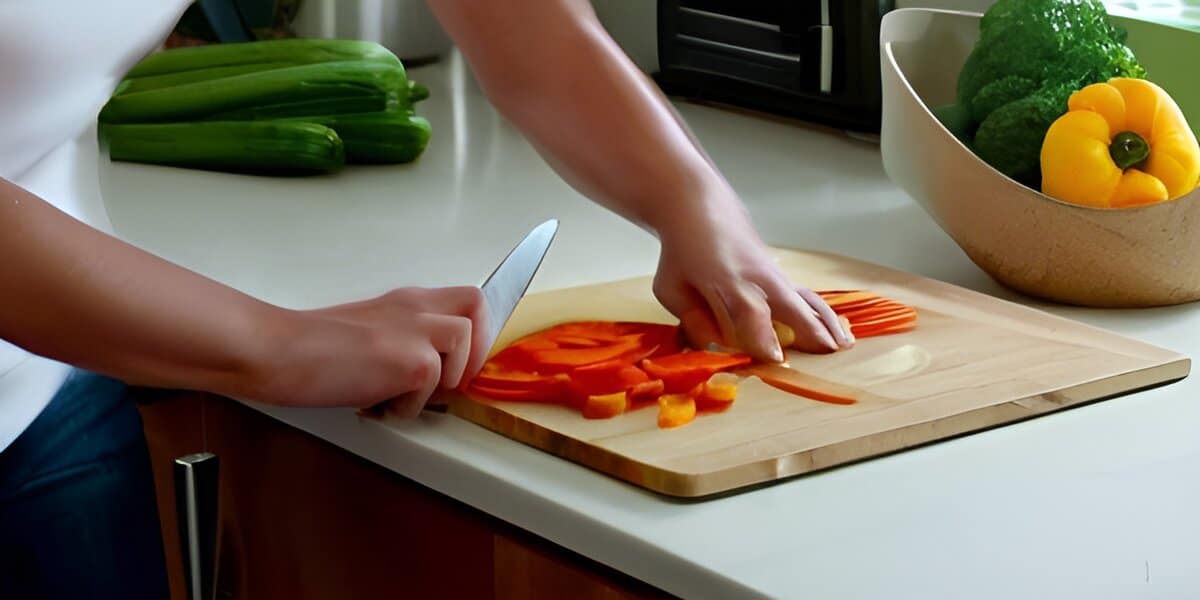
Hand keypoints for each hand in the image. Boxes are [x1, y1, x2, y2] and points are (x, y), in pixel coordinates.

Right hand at [249, 286, 489, 416]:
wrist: (279, 351)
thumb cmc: (310, 349)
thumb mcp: (369, 332)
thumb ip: (403, 340)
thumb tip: (429, 376)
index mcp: (406, 301)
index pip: (465, 300)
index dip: (473, 332)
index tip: (454, 364)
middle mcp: (416, 308)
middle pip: (477, 306)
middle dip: (474, 347)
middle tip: (445, 379)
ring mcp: (417, 332)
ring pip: (465, 348)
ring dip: (440, 383)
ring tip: (398, 393)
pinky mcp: (415, 361)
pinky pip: (432, 391)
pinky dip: (407, 407)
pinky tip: (375, 403)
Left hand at [651, 202, 852, 362]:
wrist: (700, 210)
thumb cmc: (683, 255)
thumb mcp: (671, 289)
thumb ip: (693, 320)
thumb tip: (716, 347)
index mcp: (726, 280)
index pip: (751, 312)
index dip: (763, 335)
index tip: (775, 359)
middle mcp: (756, 277)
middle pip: (790, 303)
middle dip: (810, 330)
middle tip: (830, 354)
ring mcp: (773, 274)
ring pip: (806, 299)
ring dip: (827, 322)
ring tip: (845, 346)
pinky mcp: (780, 275)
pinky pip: (807, 296)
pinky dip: (824, 313)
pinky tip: (838, 330)